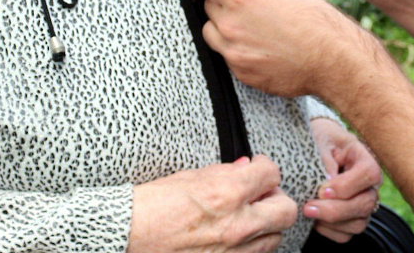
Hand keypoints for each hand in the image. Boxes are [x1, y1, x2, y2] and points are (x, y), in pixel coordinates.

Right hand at [127, 155, 297, 252]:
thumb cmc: (152, 204)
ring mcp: (233, 251)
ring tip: (248, 217)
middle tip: (261, 194)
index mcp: (227, 193)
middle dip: (276, 197)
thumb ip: (224, 173)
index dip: (265, 168)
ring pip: (275, 237)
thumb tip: (245, 168)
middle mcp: (236, 224)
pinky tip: (235, 237)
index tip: (258, 169)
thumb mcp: (189, 177)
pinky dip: (251, 245)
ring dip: (266, 224)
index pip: (272, 174)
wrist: (128, 235)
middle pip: (285, 209)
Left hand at [188, 0, 374, 100]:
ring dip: (224, 25)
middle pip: (207, 6)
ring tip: (251, 25)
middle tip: (243, 2)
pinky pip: (228, 55)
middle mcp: (230, 26)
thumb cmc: (318, 25)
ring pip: (212, 32)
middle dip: (222, 1)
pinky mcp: (241, 73)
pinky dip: (238, 48)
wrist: (334, 61)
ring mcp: (233, 53)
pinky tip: (261, 46)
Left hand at [306, 119, 382, 242]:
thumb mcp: (320, 140)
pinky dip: (329, 231)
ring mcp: (362, 203)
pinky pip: (346, 234)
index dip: (347, 186)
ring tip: (308, 212)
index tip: (322, 190)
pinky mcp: (351, 218)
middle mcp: (368, 184)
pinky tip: (313, 220)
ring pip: (358, 223)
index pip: (369, 174)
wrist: (316, 145)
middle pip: (365, 204)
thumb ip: (324, 159)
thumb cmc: (319, 140)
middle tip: (309, 207)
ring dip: (331, 222)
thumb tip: (327, 182)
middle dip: (336, 210)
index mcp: (364, 158)